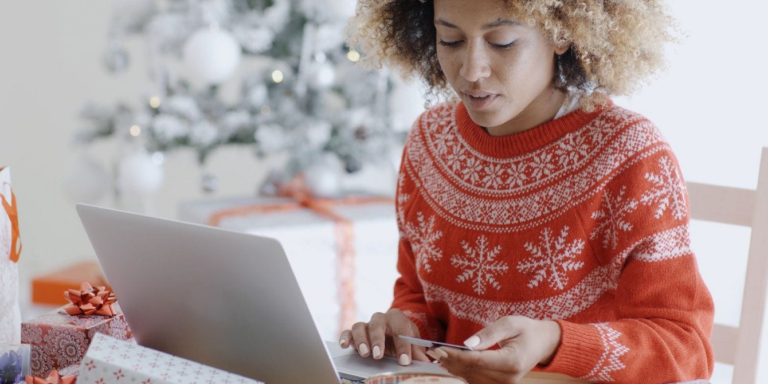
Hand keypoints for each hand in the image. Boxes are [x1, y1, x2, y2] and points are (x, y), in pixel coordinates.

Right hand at [338, 308, 428, 364]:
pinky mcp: (355, 333)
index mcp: (397, 318)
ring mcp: (366, 325)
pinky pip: (347, 332)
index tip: (404, 361)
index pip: (400, 328)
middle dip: (377, 340)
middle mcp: (380, 319)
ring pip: (360, 327)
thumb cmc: (404, 338)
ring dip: (361, 340)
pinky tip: (345, 345)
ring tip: (364, 353)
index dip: (403, 345)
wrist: (394, 332)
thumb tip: (425, 363)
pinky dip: (345, 337)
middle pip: (377, 324)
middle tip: (378, 355)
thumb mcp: (414, 343)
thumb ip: (418, 352)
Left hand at [427, 316, 560, 383]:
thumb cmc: (526, 330)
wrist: (543, 343)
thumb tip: (467, 344)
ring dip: (454, 369)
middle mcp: (508, 378)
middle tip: (432, 352)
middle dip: (450, 362)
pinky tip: (450, 364)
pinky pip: (477, 381)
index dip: (456, 356)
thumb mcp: (509, 323)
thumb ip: (488, 334)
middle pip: (472, 372)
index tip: (439, 349)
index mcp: (512, 362)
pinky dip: (462, 373)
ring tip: (437, 357)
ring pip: (472, 379)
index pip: (477, 361)